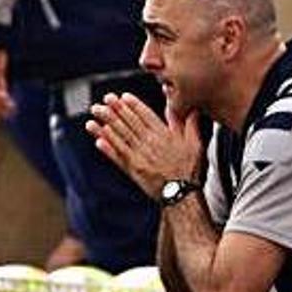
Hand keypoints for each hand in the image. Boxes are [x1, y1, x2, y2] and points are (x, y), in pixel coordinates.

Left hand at [86, 93, 202, 199]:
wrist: (181, 194)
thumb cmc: (189, 169)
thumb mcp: (195, 143)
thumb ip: (189, 124)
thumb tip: (190, 108)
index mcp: (163, 135)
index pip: (146, 116)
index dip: (134, 105)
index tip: (123, 97)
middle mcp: (149, 143)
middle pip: (130, 123)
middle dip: (116, 110)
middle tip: (105, 99)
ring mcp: (139, 156)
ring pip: (120, 136)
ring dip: (106, 124)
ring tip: (96, 113)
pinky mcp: (132, 170)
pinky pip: (117, 156)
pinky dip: (107, 148)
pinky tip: (98, 140)